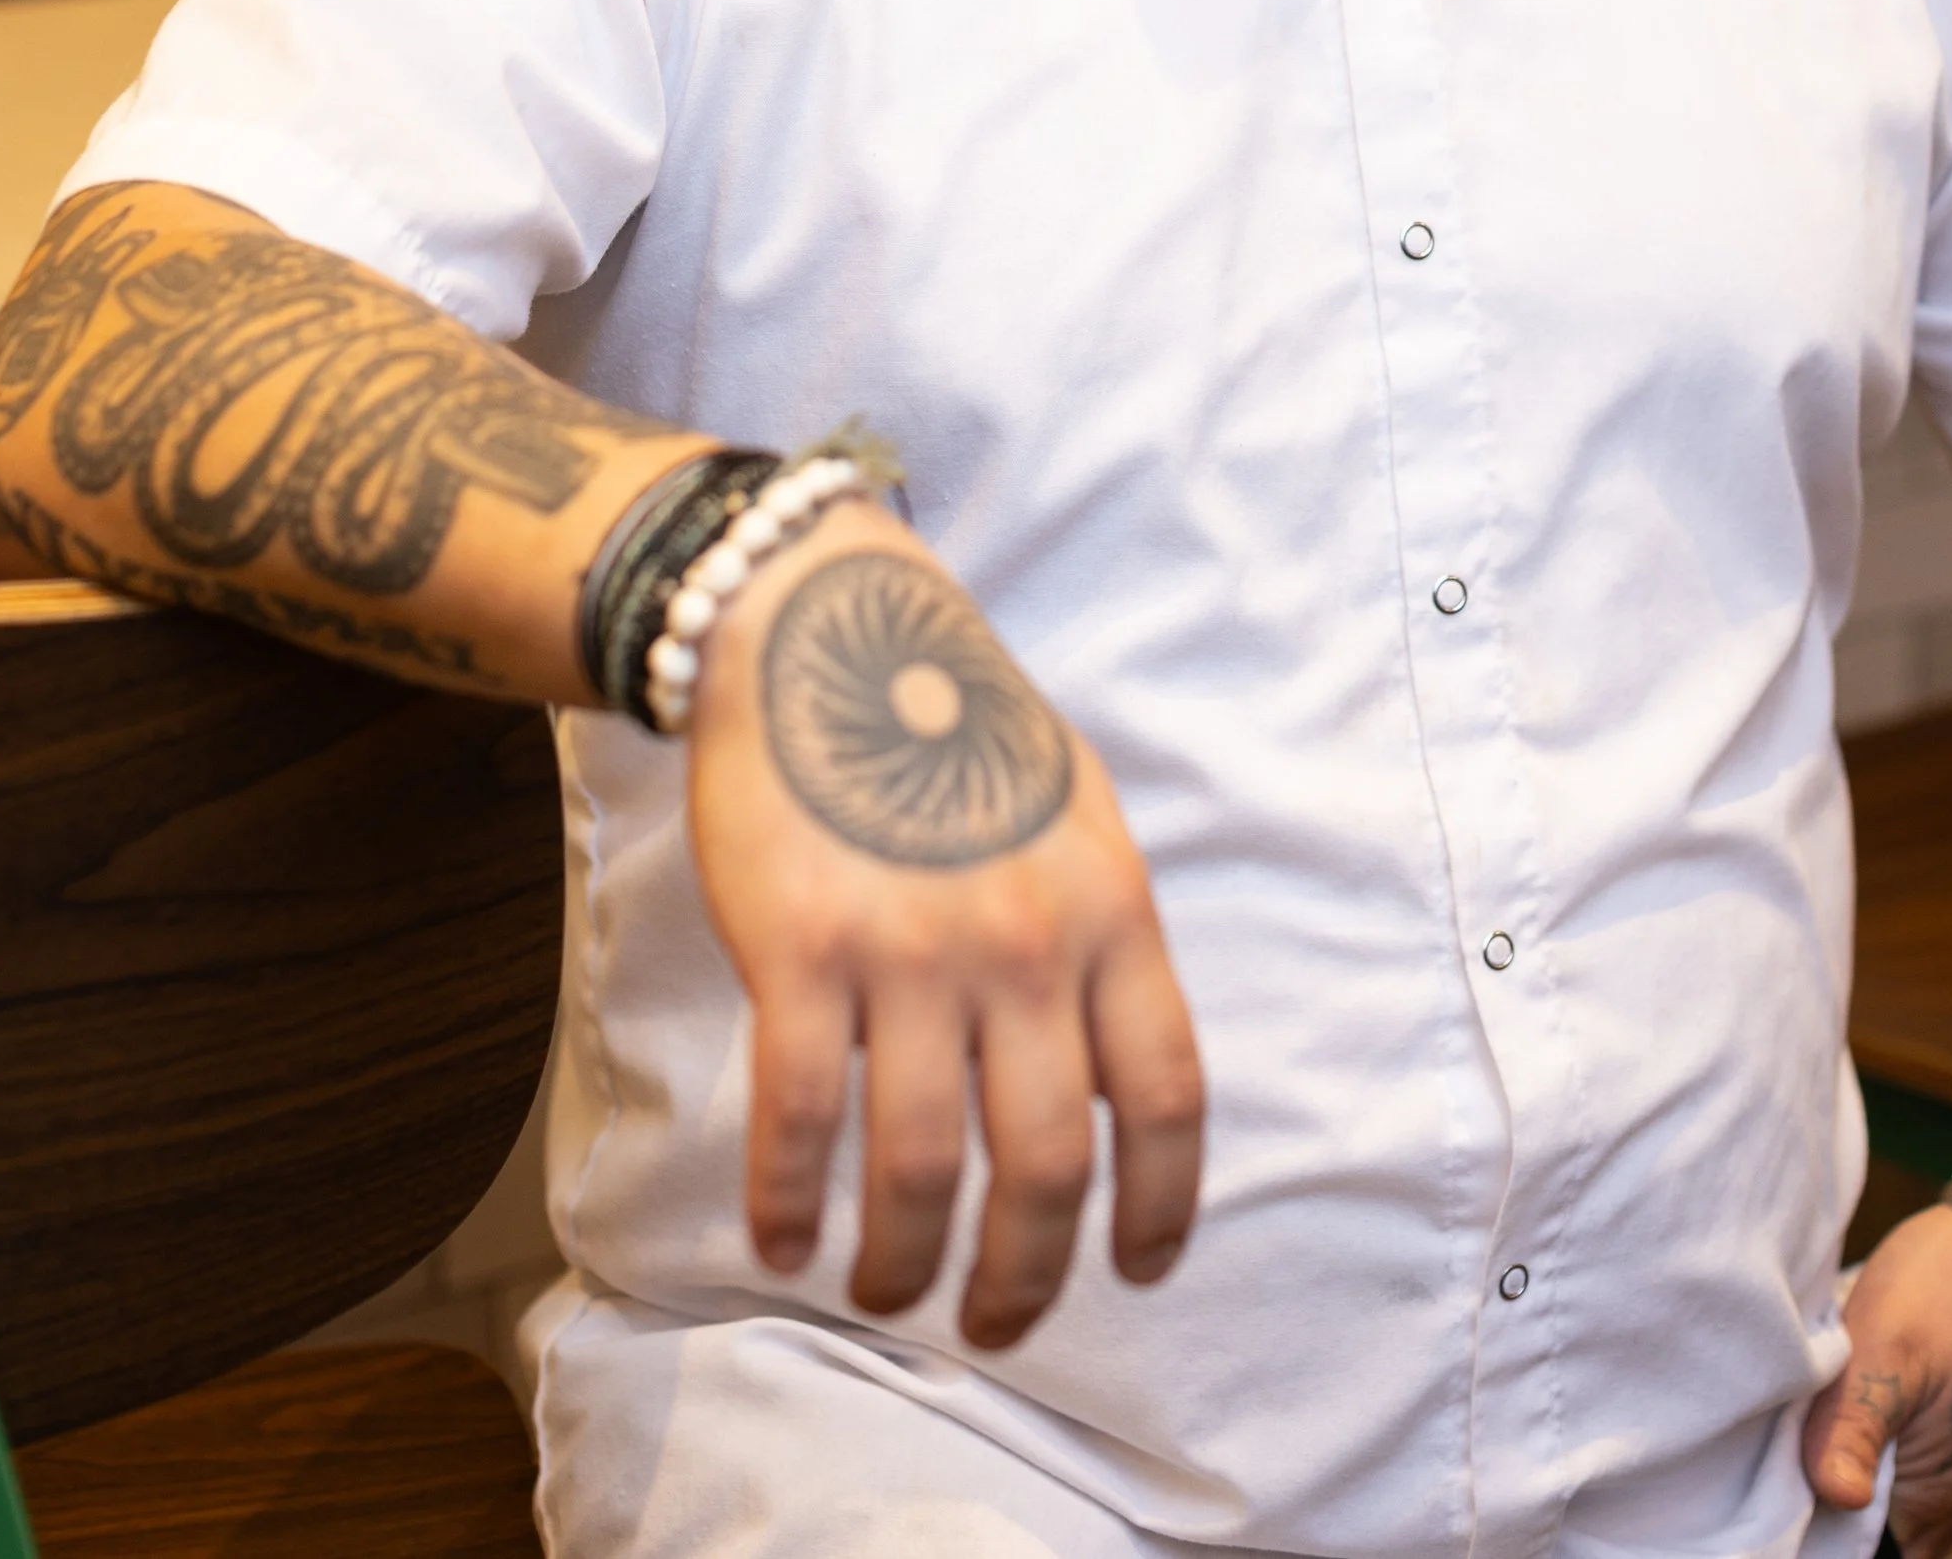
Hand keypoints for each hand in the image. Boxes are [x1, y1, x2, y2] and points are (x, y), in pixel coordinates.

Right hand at [682, 502, 1204, 1352]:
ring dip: (906, 1262)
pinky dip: (794, 1203)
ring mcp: (913, 951)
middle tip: (998, 1324)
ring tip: (885, 1292)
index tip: (1138, 1268)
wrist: (821, 627)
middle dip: (1027, 1274)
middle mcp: (1025, 941)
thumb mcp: (1071, 809)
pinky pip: (805, 1121)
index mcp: (1108, 905)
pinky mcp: (805, 953)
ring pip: (925, 1168)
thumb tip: (1114, 1067)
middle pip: (1049, 1163)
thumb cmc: (949, 723)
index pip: (1165, 1093)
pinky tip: (786, 1240)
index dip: (1160, 1203)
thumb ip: (1098, 930)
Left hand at [1803, 1200, 1951, 1555]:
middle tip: (1774, 1449)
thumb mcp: (1889, 1350)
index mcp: (1935, 1500)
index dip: (1809, 1531)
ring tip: (1796, 1420)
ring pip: (1882, 1495)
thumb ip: (1857, 1427)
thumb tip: (1834, 1496)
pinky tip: (1832, 1400)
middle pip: (1870, 1533)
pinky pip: (1899, 1463)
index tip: (1766, 1494)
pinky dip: (1863, 1441)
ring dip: (1838, 1464)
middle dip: (1817, 1502)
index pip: (1861, 1552)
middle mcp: (1950, 1500)